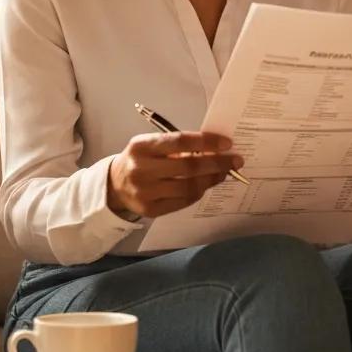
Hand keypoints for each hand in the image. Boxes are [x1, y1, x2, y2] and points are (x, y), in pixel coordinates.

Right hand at [107, 131, 243, 218]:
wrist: (115, 184)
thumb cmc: (140, 159)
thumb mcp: (151, 144)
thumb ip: (177, 146)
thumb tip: (214, 149)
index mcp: (142, 146)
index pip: (180, 141)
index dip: (206, 142)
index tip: (227, 143)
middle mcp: (141, 169)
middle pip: (188, 166)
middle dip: (216, 163)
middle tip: (235, 160)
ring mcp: (145, 192)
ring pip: (188, 187)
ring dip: (211, 179)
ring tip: (224, 173)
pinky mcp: (151, 210)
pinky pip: (183, 201)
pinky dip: (199, 191)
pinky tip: (207, 184)